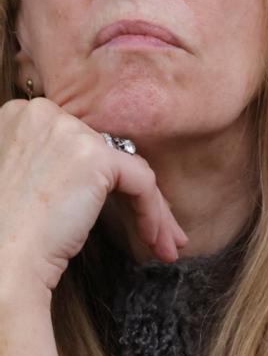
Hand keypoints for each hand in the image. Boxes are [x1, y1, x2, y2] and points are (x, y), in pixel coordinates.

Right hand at [0, 97, 186, 301]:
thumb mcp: (24, 179)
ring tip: (165, 242)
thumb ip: (53, 159)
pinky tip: (153, 240)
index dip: (102, 180)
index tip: (112, 209)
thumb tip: (94, 170)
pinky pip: (142, 182)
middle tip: (155, 229)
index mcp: (22, 116)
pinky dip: (153, 213)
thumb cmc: (7, 234)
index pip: (83, 143)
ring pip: (129, 170)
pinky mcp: (96, 157)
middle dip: (132, 194)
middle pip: (108, 154)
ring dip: (152, 209)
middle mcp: (43, 113)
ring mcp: (70, 132)